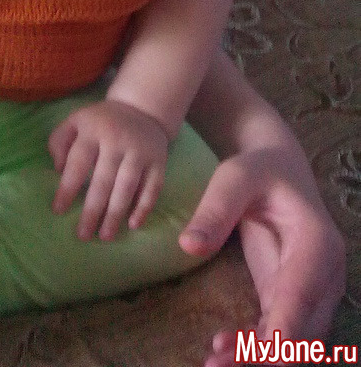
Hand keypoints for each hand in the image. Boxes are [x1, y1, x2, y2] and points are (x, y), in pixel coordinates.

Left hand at [48, 98, 169, 240]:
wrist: (141, 109)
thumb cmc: (102, 122)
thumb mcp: (76, 121)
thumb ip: (59, 141)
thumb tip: (58, 170)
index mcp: (94, 129)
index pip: (78, 162)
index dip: (67, 188)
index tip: (58, 210)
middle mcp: (118, 141)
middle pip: (103, 180)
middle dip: (92, 210)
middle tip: (83, 235)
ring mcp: (140, 151)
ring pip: (127, 187)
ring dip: (116, 214)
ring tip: (105, 236)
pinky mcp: (159, 161)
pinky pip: (152, 188)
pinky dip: (143, 208)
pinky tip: (133, 225)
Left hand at [178, 146, 345, 366]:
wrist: (275, 167)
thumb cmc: (257, 169)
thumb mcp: (234, 178)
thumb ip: (214, 210)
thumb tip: (189, 247)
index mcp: (316, 242)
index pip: (303, 294)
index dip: (285, 329)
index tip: (265, 354)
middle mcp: (325, 274)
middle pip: (304, 328)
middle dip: (267, 353)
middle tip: (218, 361)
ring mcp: (313, 289)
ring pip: (295, 339)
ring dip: (259, 356)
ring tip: (214, 361)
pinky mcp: (293, 296)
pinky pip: (281, 331)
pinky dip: (256, 346)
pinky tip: (223, 348)